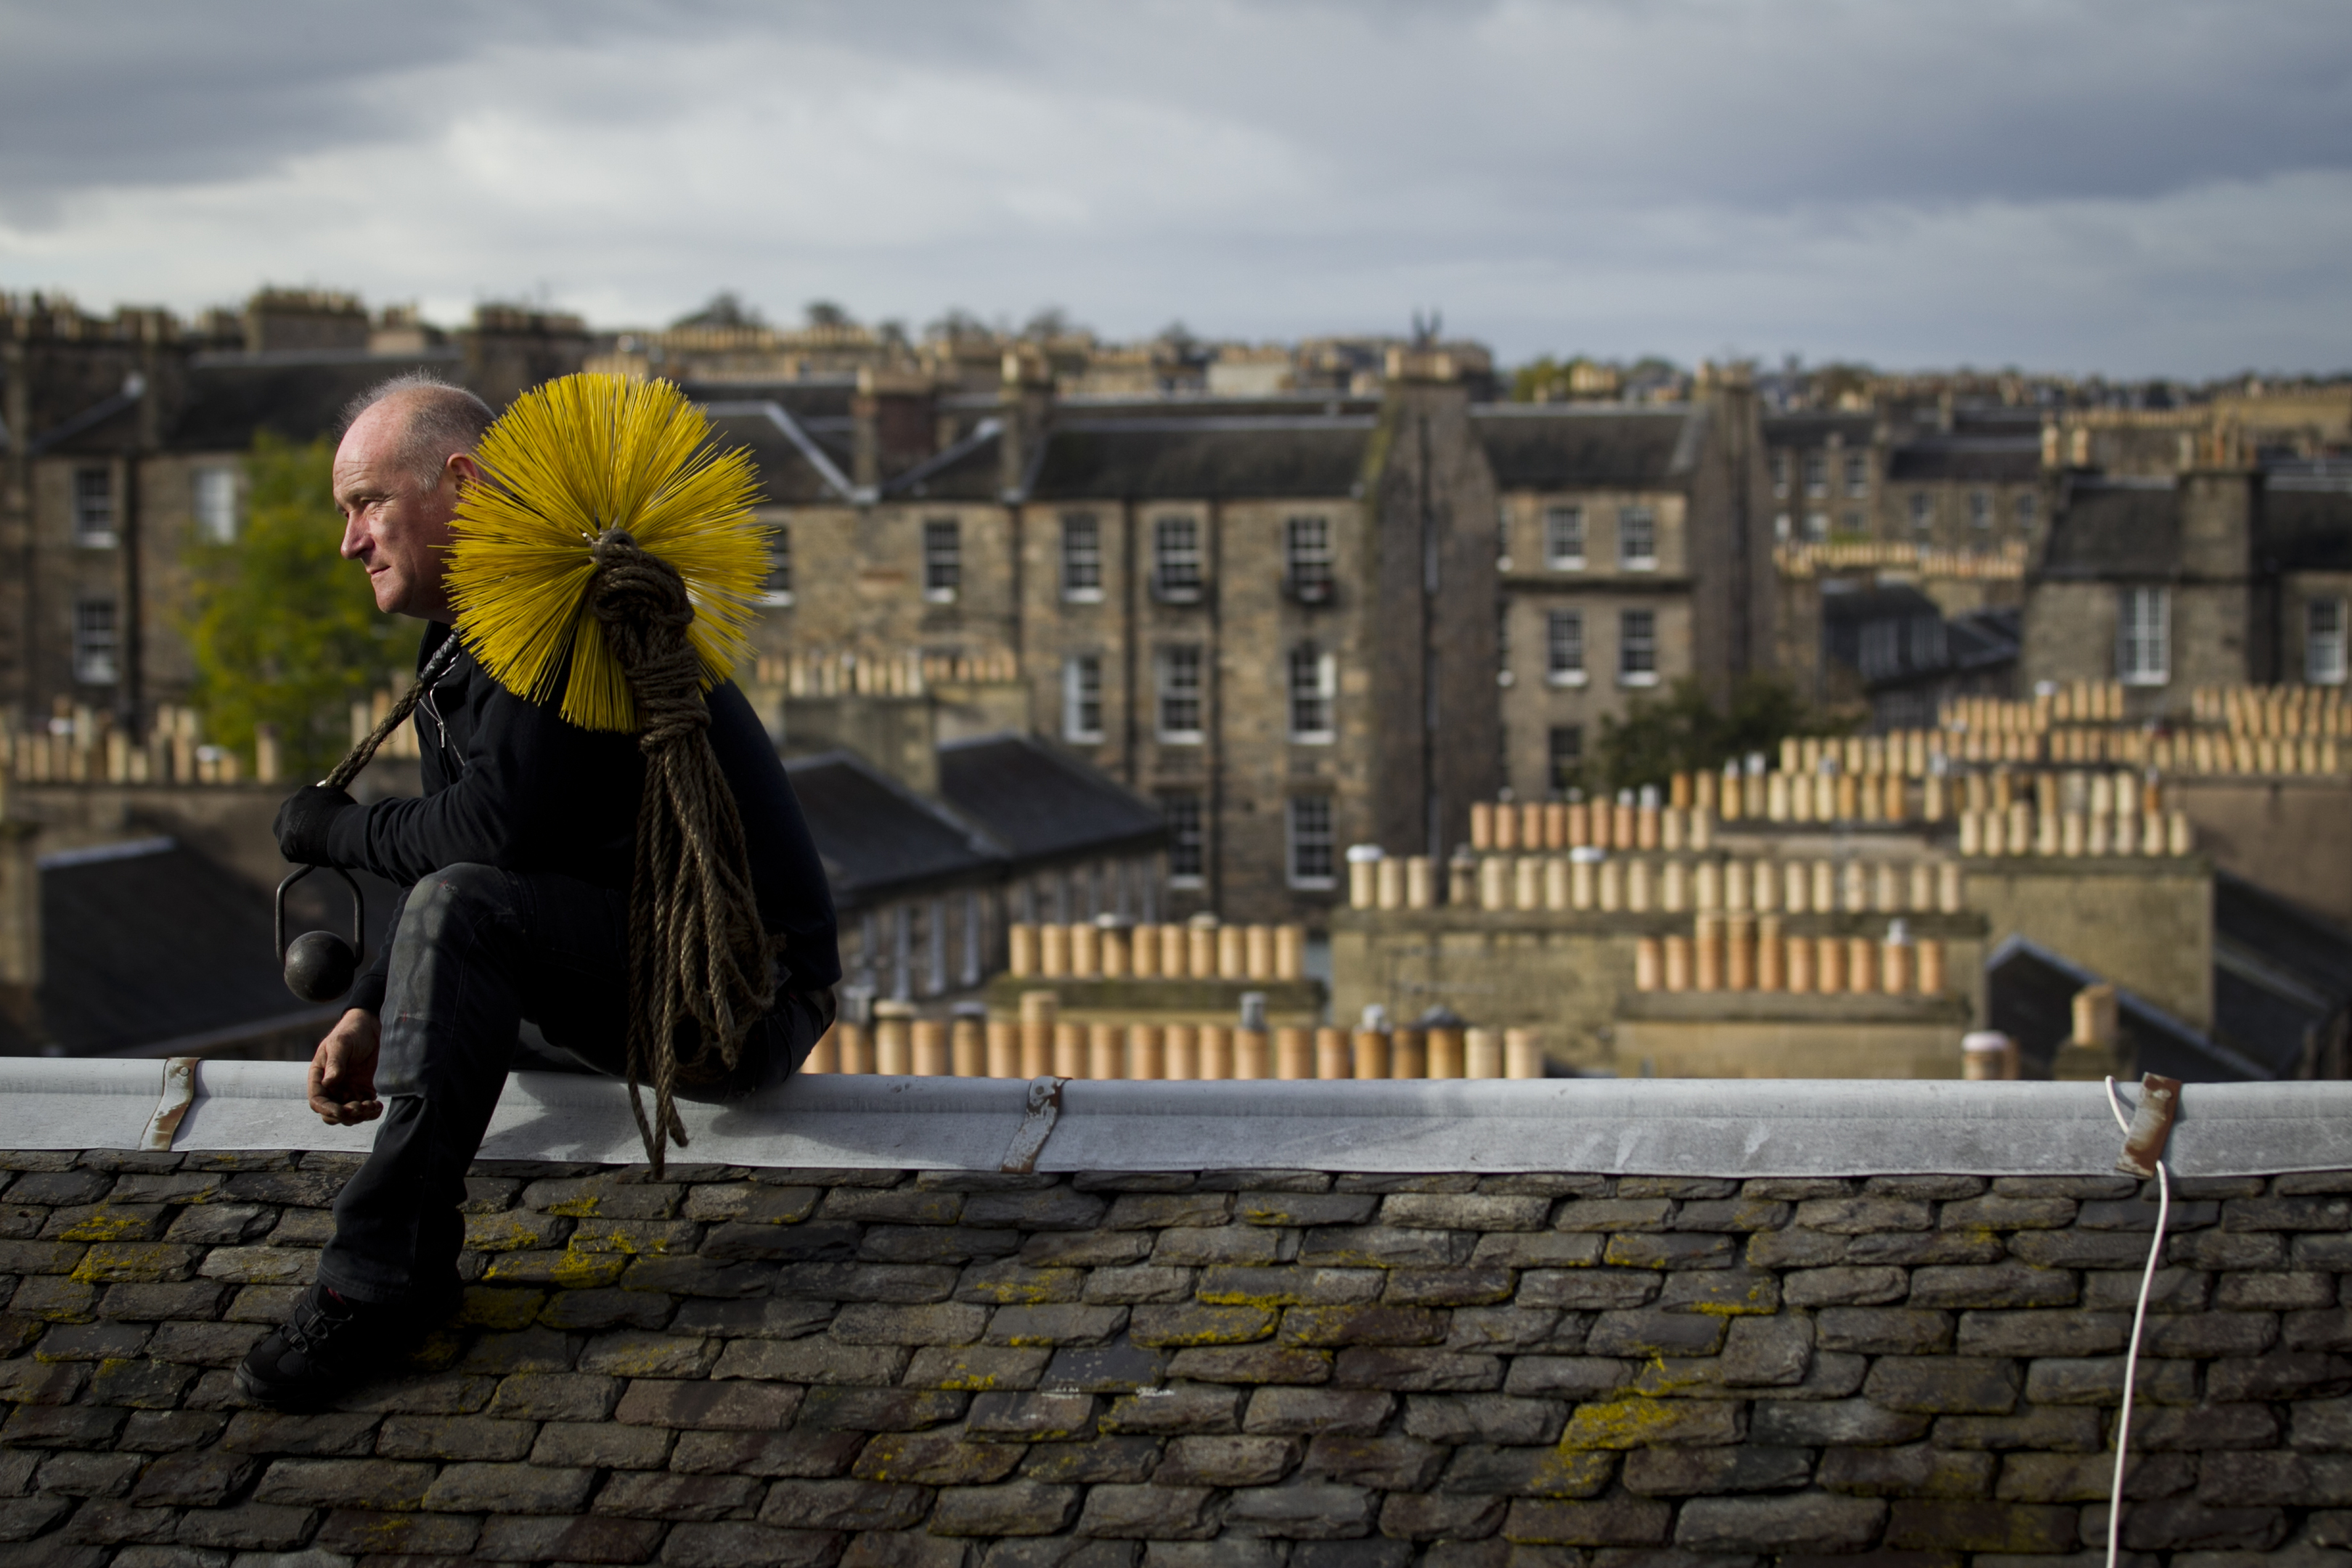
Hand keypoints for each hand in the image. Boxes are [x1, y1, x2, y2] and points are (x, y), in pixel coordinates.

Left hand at [274, 783, 356, 865]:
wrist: (344, 830)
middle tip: (308, 836)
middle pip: (285, 817)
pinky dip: (299, 855)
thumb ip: (328, 800)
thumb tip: (329, 805)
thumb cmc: (349, 816)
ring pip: (283, 834)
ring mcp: (285, 825)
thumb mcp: (339, 799)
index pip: (300, 803)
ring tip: (311, 849)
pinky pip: (288, 852)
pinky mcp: (284, 844)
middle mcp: (290, 805)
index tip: (314, 823)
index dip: (306, 814)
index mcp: (304, 793)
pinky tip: (313, 857)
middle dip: (294, 826)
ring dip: (293, 841)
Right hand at [308, 1009, 383, 1125]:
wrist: (369, 1027)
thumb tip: (328, 1083)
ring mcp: (347, 1090)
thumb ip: (335, 1063)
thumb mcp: (340, 1044)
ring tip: (373, 1105)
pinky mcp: (363, 1090)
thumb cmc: (350, 1032)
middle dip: (346, 1116)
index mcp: (319, 1077)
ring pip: (349, 1115)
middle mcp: (331, 1088)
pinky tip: (378, 1106)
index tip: (342, 1111)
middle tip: (361, 1107)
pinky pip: (364, 1109)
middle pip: (332, 1114)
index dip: (328, 1110)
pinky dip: (371, 1112)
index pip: (317, 1102)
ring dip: (360, 1116)